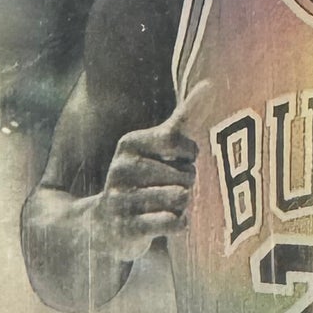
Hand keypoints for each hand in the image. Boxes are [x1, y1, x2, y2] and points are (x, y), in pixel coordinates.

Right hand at [91, 104, 199, 258]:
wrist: (103, 225)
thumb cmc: (140, 181)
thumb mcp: (155, 147)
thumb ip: (182, 118)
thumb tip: (210, 84)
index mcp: (129, 144)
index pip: (176, 140)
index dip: (189, 155)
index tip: (179, 161)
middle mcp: (121, 169)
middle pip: (185, 174)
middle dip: (187, 184)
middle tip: (169, 189)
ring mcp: (122, 200)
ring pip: (181, 198)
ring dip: (182, 206)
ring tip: (165, 206)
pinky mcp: (127, 229)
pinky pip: (174, 222)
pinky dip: (179, 224)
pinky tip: (165, 222)